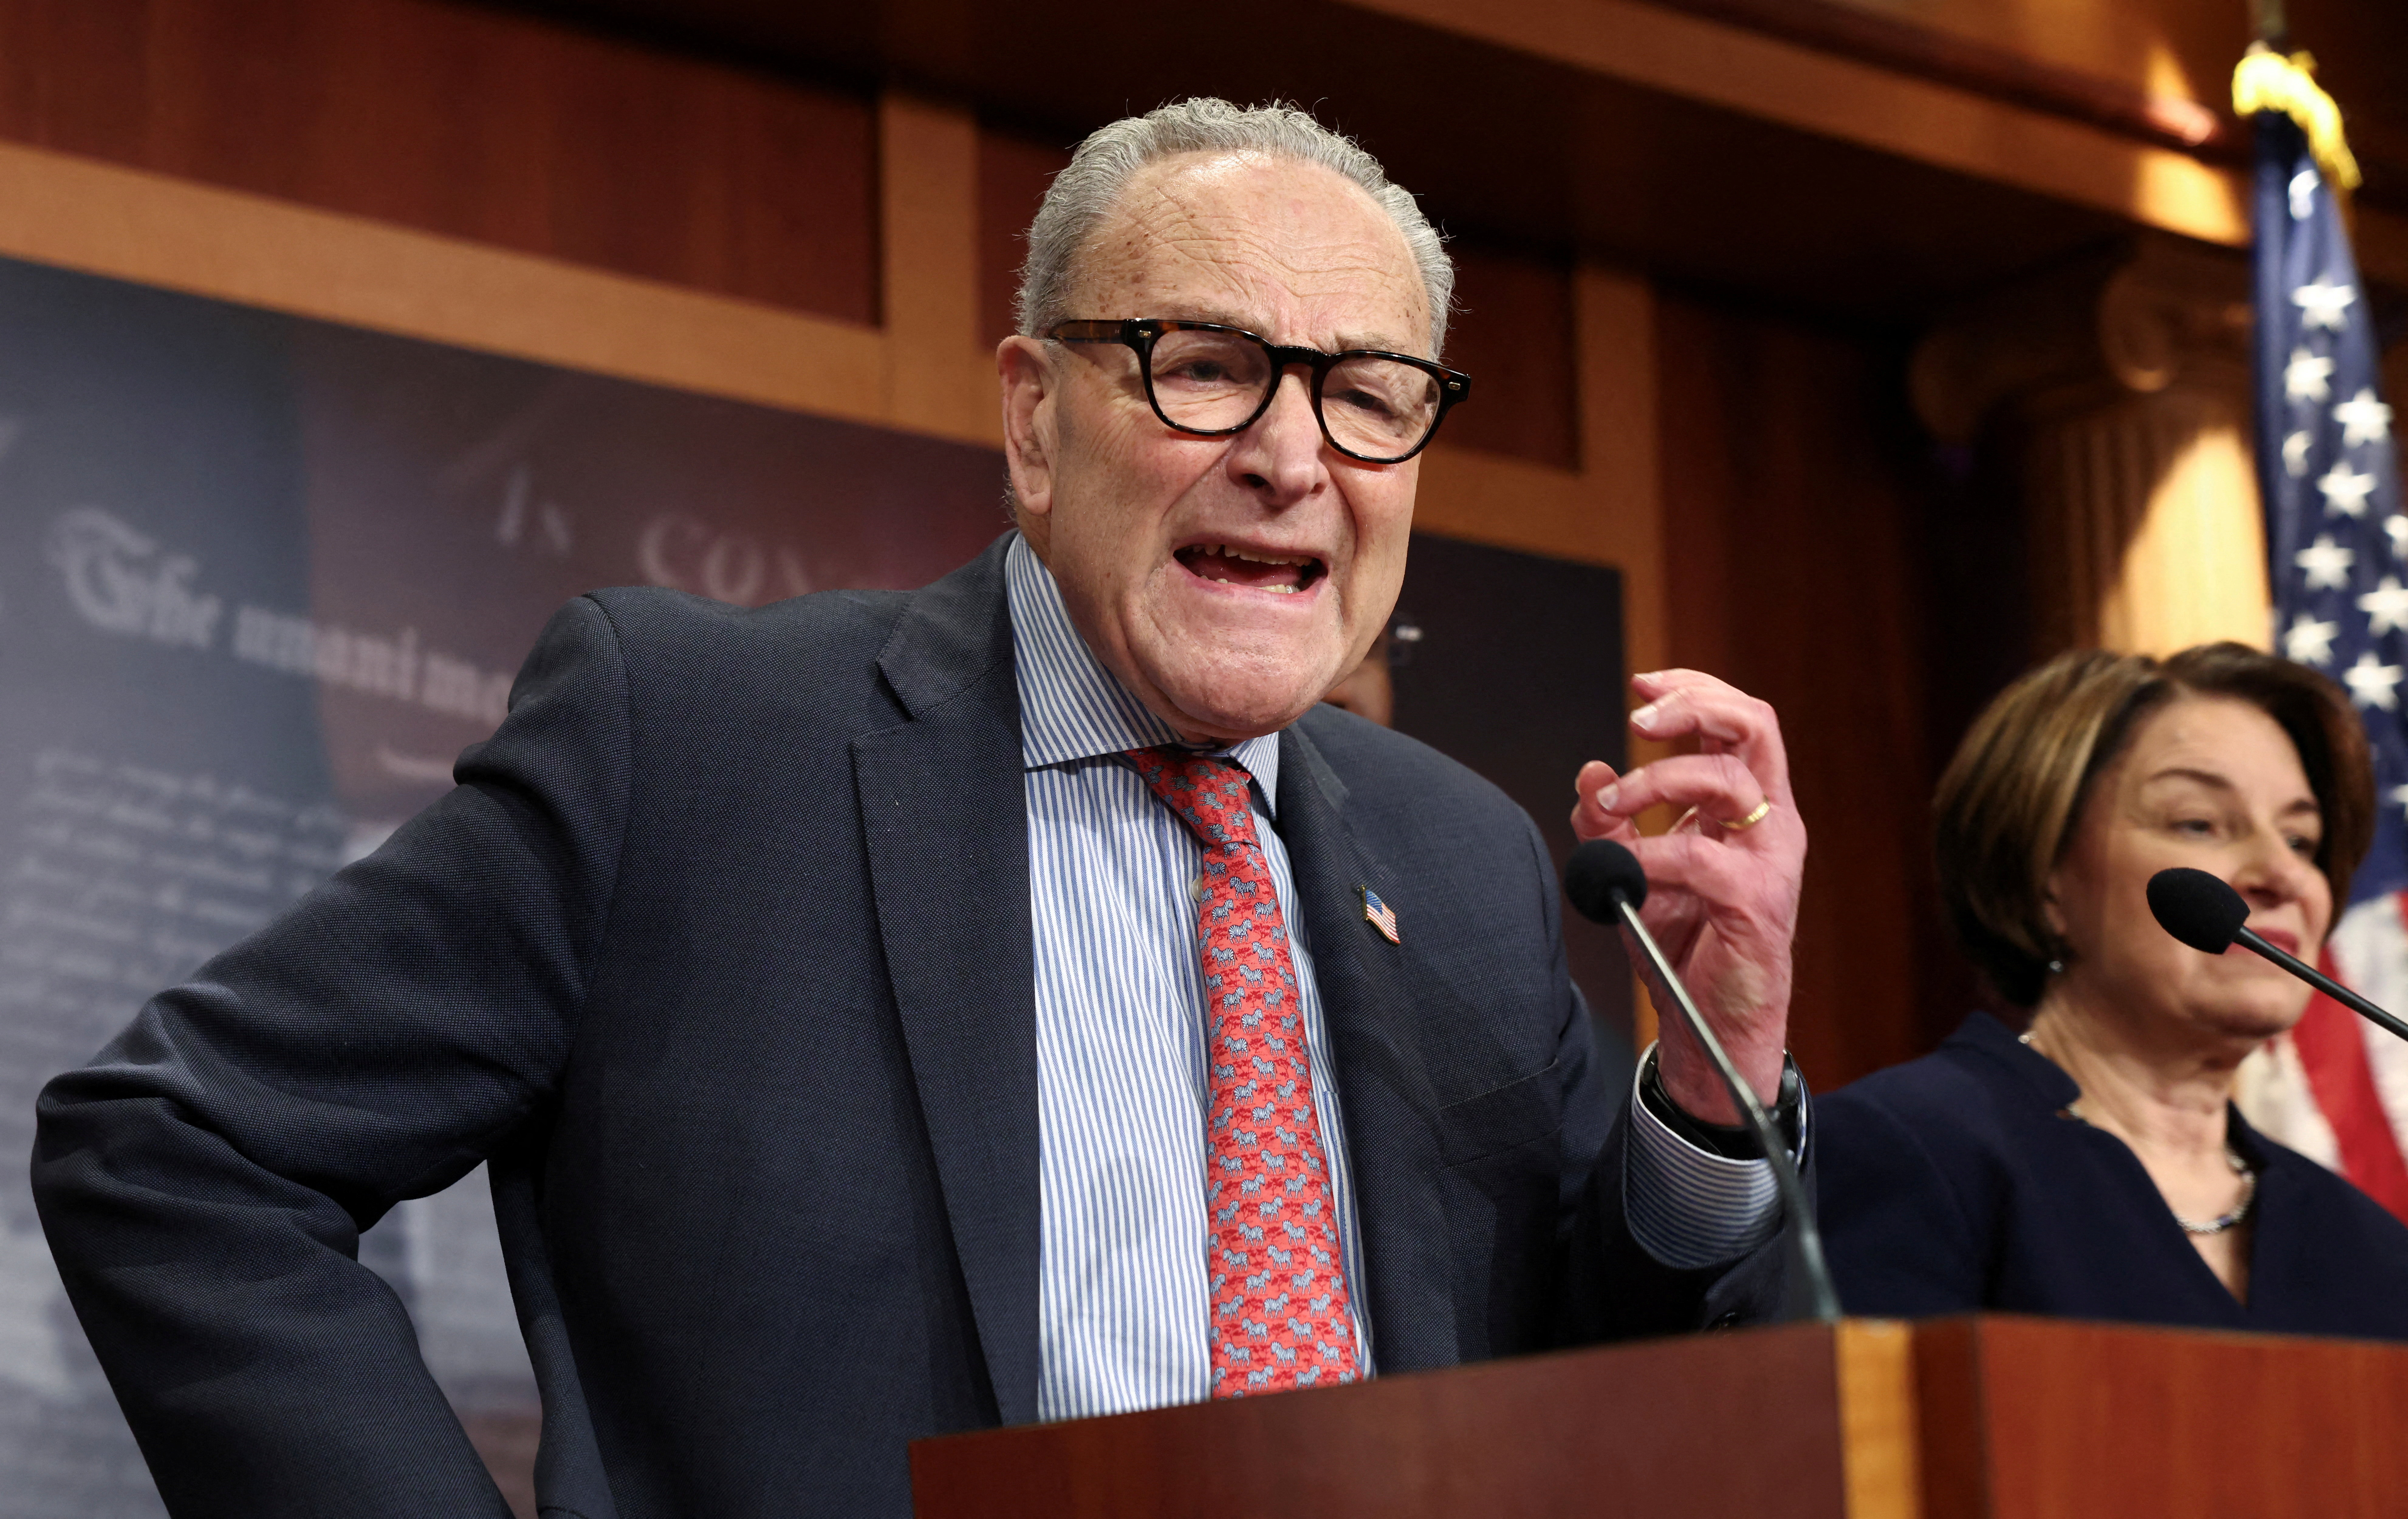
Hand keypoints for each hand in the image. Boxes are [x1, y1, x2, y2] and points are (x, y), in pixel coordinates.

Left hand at [1569, 670, 1803, 1122]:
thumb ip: (1609, 826)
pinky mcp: (1758, 902)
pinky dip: (1652, 854)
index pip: (1738, 721)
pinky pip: (1701, 856)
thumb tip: (1587, 772)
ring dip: (1658, 778)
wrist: (1711, 1025)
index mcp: (1749, 806)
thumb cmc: (1683, 945)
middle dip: (1693, 705)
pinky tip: (1626, 871)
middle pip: (1754, 725)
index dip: (1693, 690)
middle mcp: (1770, 822)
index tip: (1643, 683)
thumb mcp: (1633, 874)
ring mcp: (1770, 859)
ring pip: (1729, 779)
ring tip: (1611, 804)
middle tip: (1639, 717)